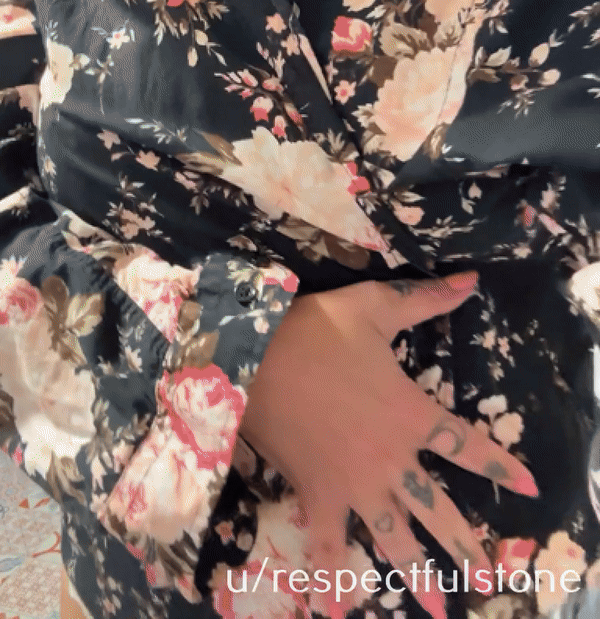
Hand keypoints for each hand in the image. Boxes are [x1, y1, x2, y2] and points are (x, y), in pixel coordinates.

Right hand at [240, 273, 537, 617]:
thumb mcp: (375, 307)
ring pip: (393, 538)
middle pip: (438, 509)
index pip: (466, 445)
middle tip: (487, 577)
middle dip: (465, 545)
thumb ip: (426, 300)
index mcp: (410, 414)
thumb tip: (471, 281)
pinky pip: (326, 547)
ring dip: (417, 576)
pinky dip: (330, 582)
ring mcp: (354, 484)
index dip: (498, 465)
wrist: (257, 356)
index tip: (527, 486)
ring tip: (440, 609)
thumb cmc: (318, 330)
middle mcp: (391, 459)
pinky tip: (334, 616)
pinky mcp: (317, 495)